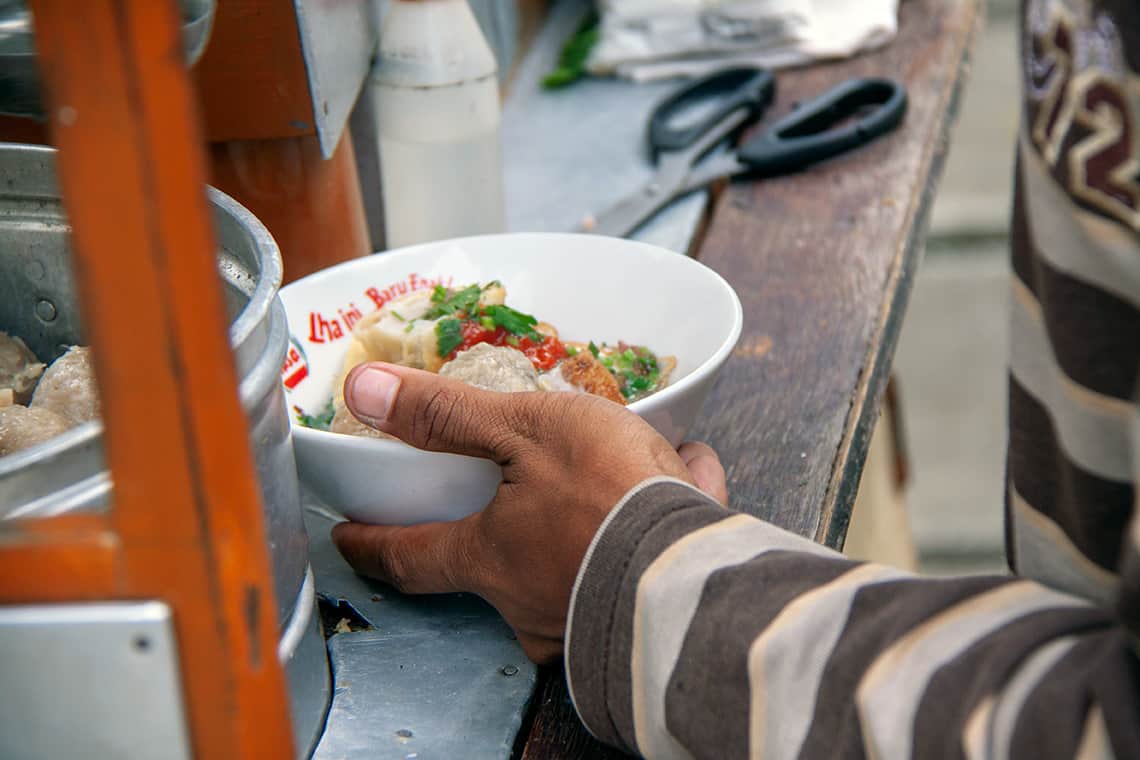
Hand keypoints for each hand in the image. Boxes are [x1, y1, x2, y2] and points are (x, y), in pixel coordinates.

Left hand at [331, 362, 727, 661]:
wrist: (701, 570)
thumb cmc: (607, 496)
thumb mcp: (524, 431)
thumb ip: (448, 414)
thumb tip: (364, 392)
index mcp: (490, 557)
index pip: (407, 557)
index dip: (372, 545)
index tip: (348, 540)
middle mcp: (529, 601)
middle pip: (495, 565)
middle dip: (502, 529)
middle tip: (510, 497)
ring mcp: (586, 616)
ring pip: (577, 560)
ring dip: (594, 518)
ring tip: (629, 473)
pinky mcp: (645, 612)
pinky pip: (639, 559)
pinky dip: (654, 521)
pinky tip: (690, 486)